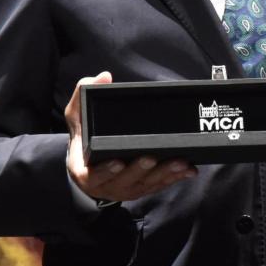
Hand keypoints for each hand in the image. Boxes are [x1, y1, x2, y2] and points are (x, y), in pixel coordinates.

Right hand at [64, 71, 194, 201]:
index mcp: (86, 171)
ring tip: (179, 162)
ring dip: (164, 174)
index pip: (95, 173)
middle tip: (152, 157)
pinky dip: (174, 178)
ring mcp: (125, 189)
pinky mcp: (141, 189)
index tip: (118, 162)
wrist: (89, 164)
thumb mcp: (77, 116)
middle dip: (140, 170)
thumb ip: (83, 94)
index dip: (106, 170)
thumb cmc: (84, 138)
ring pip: (146, 184)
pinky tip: (188, 170)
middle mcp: (106, 185)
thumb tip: (104, 76)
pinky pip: (159, 185)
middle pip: (125, 180)